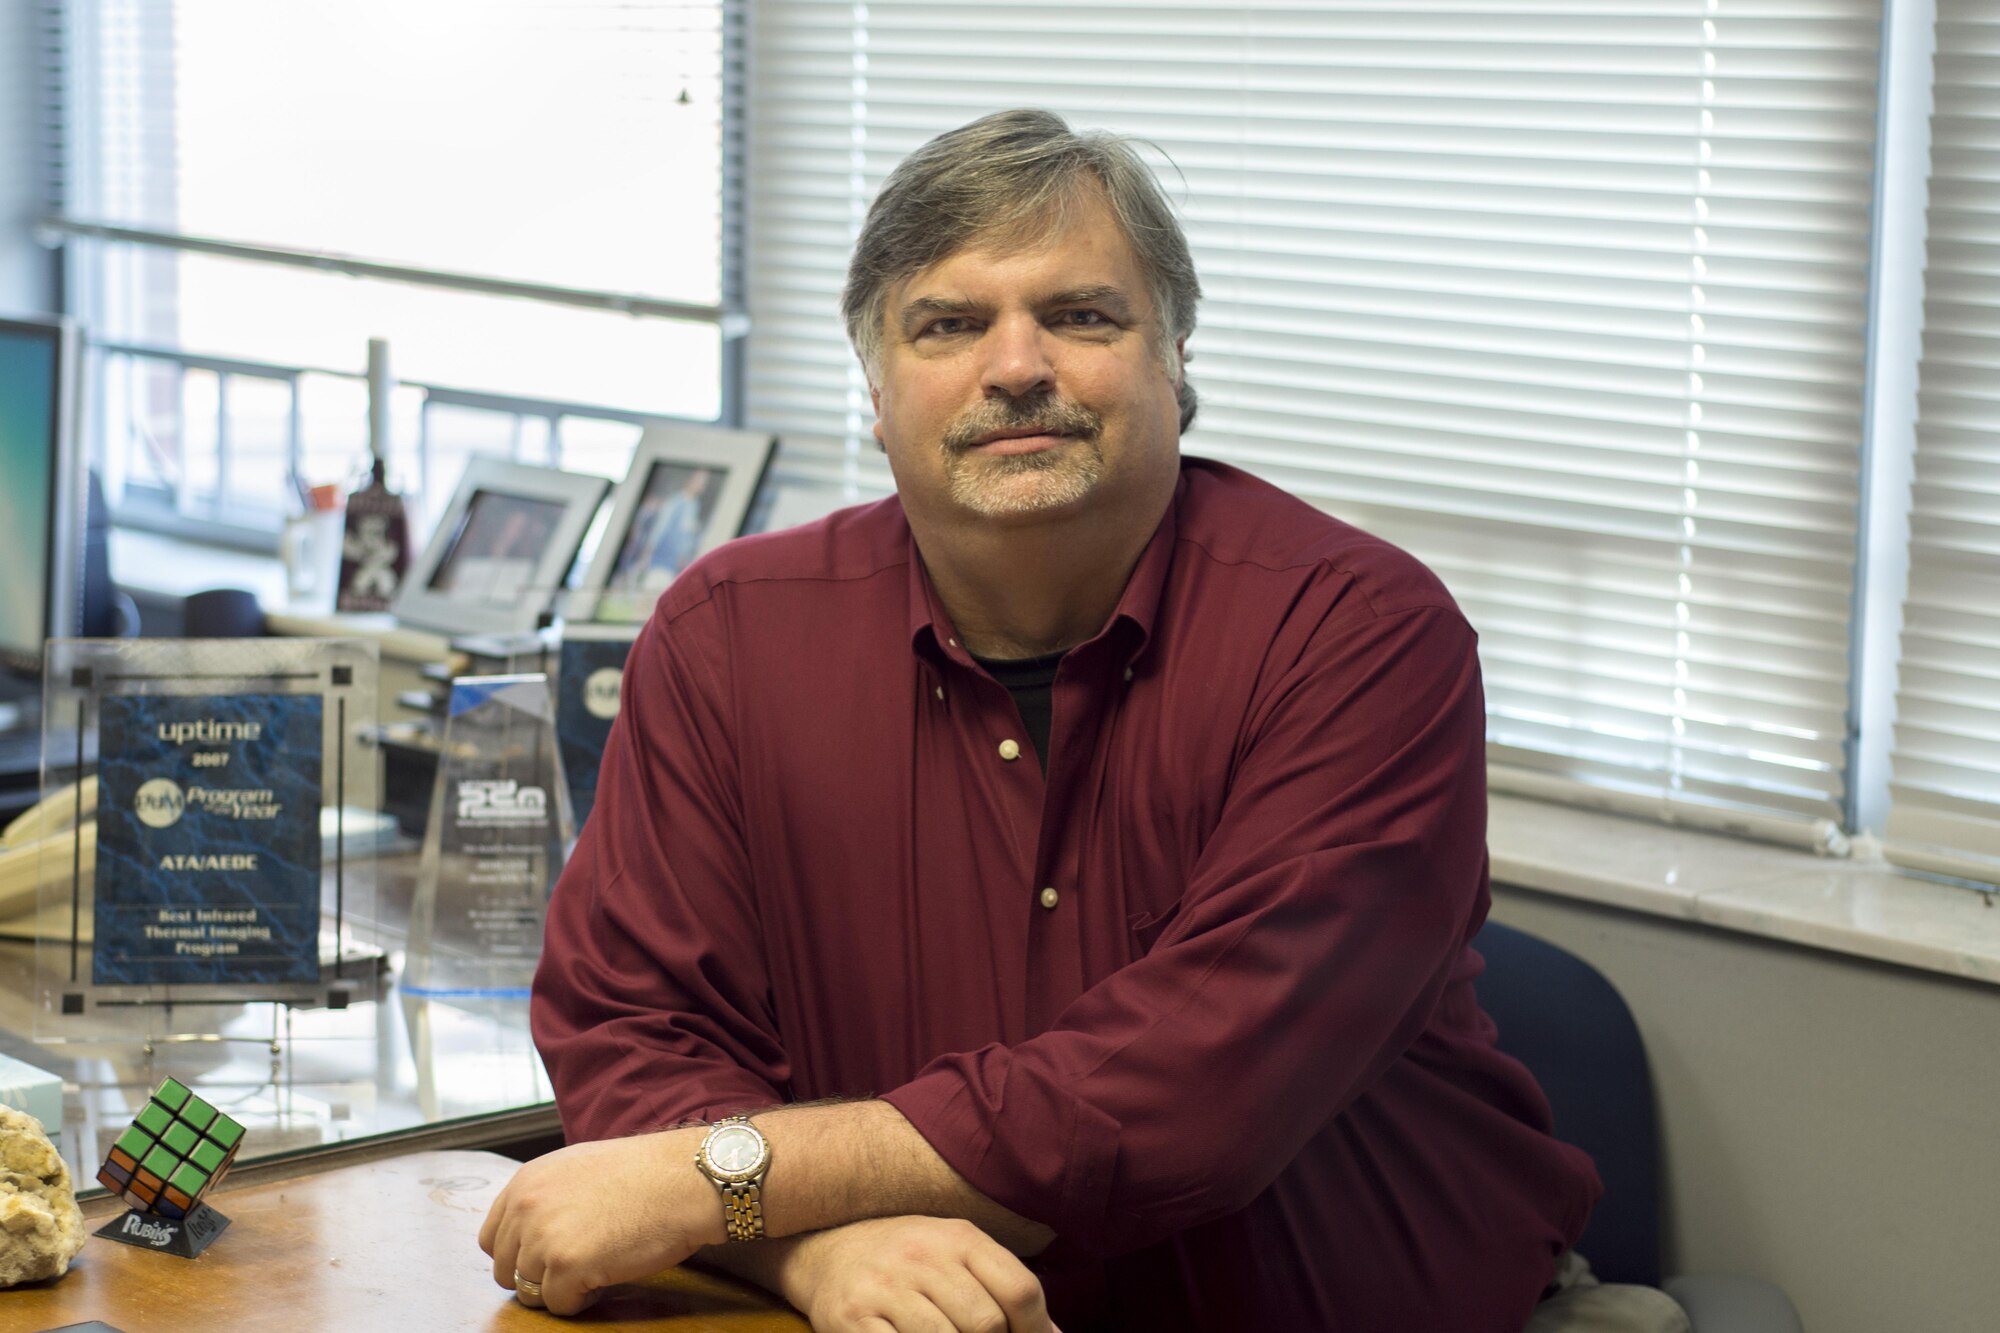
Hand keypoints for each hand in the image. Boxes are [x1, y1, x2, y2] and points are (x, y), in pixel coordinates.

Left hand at [478, 1128, 718, 1315]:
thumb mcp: (579, 1168)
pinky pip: (559, 1305)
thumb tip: (533, 1231)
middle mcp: (526, 1207)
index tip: (547, 1258)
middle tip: (577, 1267)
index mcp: (526, 1181)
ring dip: (560, 1288)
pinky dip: (582, 1300)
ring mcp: (543, 1237)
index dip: (519, 1254)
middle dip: (538, 1275)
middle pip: (506, 1269)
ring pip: (530, 1292)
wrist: (685, 1178)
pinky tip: (606, 1277)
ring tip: (596, 1269)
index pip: (492, 1239)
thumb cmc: (646, 1173)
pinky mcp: (567, 1265)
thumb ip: (547, 1197)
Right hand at [779, 1216, 1058, 1332]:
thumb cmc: (908, 1260)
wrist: (827, 1249)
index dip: (1037, 1330)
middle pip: (986, 1323)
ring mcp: (884, 1288)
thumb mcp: (957, 1253)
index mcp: (957, 1237)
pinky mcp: (851, 1318)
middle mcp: (921, 1257)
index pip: (1019, 1289)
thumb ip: (1004, 1286)